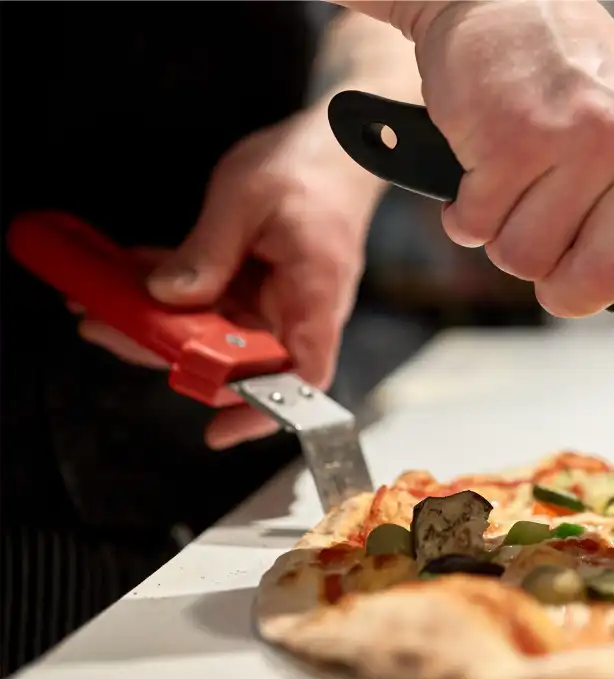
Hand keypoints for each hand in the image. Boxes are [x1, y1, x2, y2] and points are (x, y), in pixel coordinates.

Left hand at [78, 106, 382, 448]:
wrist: (342, 145)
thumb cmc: (312, 166)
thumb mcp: (246, 197)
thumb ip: (207, 250)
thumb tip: (168, 296)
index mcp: (316, 292)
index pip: (304, 375)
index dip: (264, 410)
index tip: (219, 430)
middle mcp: (302, 309)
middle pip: (242, 361)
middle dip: (173, 356)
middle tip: (111, 332)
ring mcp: (280, 300)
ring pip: (219, 336)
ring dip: (162, 326)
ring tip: (103, 306)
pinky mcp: (260, 285)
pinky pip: (215, 305)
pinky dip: (173, 297)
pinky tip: (130, 279)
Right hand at [407, 0, 613, 343]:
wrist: (503, 6)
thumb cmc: (577, 91)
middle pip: (604, 281)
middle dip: (562, 286)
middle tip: (554, 245)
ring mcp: (587, 134)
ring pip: (529, 263)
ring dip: (509, 243)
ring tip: (520, 188)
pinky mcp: (515, 135)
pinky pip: (481, 231)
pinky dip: (470, 217)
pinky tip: (487, 170)